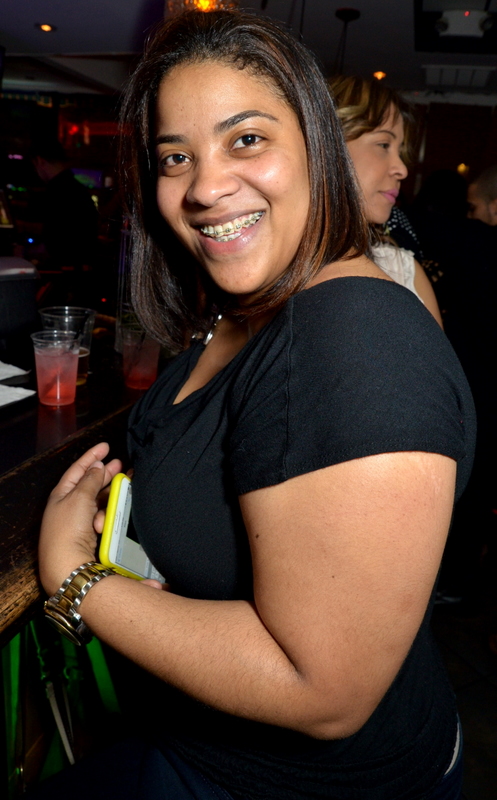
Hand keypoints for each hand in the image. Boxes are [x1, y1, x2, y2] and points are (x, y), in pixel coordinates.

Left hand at [39, 443, 121, 595]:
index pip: (78, 469)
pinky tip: (111, 518)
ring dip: (110, 496)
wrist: (69, 566)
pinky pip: (104, 517)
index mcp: (61, 494)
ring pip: (100, 501)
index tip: (106, 446)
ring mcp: (80, 522)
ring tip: (123, 491)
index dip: (92, 456)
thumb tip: (97, 467)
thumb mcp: (79, 497)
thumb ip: (90, 479)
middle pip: (90, 484)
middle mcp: (69, 507)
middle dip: (106, 474)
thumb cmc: (68, 530)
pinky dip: (109, 515)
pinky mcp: (90, 535)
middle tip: (121, 465)